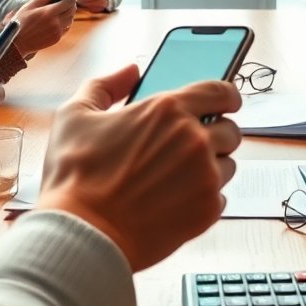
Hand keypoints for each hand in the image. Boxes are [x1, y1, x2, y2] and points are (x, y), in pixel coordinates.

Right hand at [12, 0, 79, 56]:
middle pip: (72, 10)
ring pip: (70, 19)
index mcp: (49, 12)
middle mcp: (56, 22)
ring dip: (70, 12)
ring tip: (64, 8)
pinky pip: (66, 28)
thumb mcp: (29, 6)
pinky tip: (60, 19)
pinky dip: (66, 21)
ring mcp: (57, 32)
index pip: (69, 1)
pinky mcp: (57, 38)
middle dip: (73, 2)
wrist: (17, 43)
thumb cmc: (20, 22)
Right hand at [37, 64, 241, 270]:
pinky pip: (220, 198)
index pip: (221, 91)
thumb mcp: (75, 114)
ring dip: (210, 168)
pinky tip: (174, 201)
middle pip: (230, 130)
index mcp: (168, 109)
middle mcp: (194, 139)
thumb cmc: (75, 176)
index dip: (227, 95)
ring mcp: (205, 176)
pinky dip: (202, 198)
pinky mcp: (207, 210)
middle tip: (190, 147)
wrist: (82, 233)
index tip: (226, 102)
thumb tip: (130, 71)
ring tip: (176, 178)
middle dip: (215, 135)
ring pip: (228, 165)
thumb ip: (106, 84)